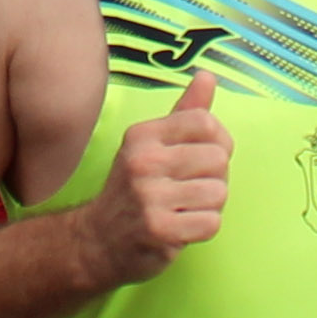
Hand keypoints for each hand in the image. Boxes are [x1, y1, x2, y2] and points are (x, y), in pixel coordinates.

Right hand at [75, 75, 228, 283]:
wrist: (97, 242)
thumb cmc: (135, 189)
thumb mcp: (151, 145)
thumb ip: (184, 112)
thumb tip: (208, 76)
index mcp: (143, 135)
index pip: (207, 123)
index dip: (217, 143)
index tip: (199, 159)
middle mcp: (143, 161)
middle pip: (218, 159)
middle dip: (213, 177)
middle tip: (187, 190)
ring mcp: (149, 196)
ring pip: (219, 192)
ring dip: (209, 206)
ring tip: (183, 209)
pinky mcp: (158, 230)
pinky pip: (211, 223)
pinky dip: (203, 229)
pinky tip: (181, 228)